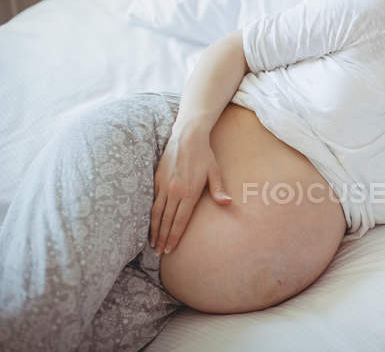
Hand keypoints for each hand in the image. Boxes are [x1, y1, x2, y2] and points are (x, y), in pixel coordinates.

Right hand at [150, 124, 230, 254]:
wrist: (187, 136)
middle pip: (166, 220)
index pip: (180, 220)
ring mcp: (163, 185)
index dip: (174, 236)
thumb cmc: (204, 155)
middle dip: (162, 238)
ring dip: (154, 230)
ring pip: (156, 213)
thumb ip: (218, 190)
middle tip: (159, 253)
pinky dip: (151, 216)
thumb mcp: (214, 172)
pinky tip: (150, 224)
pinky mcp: (157, 179)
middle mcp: (174, 191)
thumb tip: (227, 203)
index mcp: (189, 191)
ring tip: (152, 244)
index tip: (170, 249)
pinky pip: (153, 202)